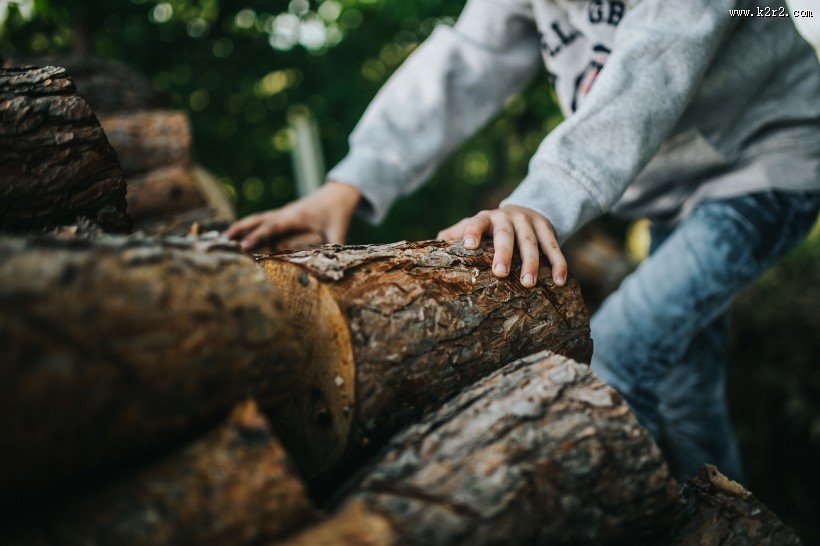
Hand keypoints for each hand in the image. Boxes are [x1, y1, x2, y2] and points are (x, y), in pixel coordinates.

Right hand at [224, 180, 360, 249]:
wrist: (338, 193)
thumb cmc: (338, 213)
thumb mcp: (339, 231)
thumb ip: (334, 248)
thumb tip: (332, 269)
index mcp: (297, 216)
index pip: (273, 227)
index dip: (258, 236)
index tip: (244, 246)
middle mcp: (286, 212)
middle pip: (259, 220)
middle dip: (241, 229)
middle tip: (224, 240)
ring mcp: (283, 212)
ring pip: (257, 218)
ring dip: (241, 226)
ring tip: (224, 237)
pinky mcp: (282, 214)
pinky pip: (262, 219)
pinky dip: (249, 225)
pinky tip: (237, 234)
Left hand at [437, 205, 566, 286]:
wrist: (524, 210)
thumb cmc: (489, 228)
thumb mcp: (473, 227)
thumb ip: (454, 235)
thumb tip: (429, 248)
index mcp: (485, 217)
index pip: (476, 221)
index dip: (472, 231)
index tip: (468, 245)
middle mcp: (507, 217)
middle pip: (506, 234)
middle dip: (504, 253)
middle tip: (501, 273)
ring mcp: (529, 221)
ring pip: (531, 242)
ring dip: (532, 262)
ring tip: (530, 284)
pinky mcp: (547, 228)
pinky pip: (554, 246)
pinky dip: (558, 263)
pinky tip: (560, 281)